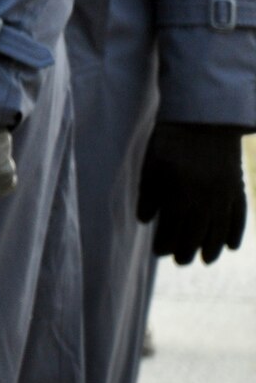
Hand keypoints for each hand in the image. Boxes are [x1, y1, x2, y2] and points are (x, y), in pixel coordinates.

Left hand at [137, 122, 247, 264]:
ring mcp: (224, 195)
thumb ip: (148, 195)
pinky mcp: (237, 187)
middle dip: (188, 250)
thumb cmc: (169, 141)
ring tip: (206, 260)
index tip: (159, 252)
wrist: (204, 120)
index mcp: (179, 195)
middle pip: (197, 234)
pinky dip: (235, 233)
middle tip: (181, 261)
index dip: (165, 243)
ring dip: (212, 248)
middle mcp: (204, 200)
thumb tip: (145, 220)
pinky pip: (238, 216)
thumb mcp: (151, 166)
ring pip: (219, 230)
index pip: (172, 229)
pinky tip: (231, 246)